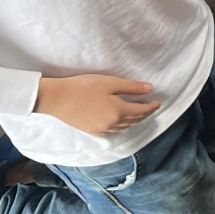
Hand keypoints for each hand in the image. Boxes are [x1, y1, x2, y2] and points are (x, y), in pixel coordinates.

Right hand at [35, 74, 159, 134]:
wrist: (56, 99)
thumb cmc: (83, 87)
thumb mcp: (110, 83)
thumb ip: (131, 87)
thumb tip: (149, 89)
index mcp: (119, 112)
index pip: (141, 111)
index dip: (151, 107)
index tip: (158, 102)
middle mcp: (112, 125)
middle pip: (134, 120)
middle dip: (144, 114)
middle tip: (150, 107)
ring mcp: (101, 130)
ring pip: (123, 127)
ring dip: (133, 120)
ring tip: (137, 112)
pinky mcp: (91, 131)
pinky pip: (112, 130)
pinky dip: (121, 125)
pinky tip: (119, 121)